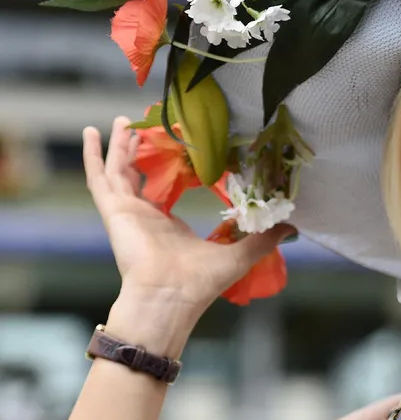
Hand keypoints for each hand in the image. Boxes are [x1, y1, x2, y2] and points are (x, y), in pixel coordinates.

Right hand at [83, 117, 293, 323]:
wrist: (170, 298)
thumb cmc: (199, 283)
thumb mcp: (239, 254)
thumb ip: (262, 238)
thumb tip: (290, 226)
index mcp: (168, 226)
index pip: (165, 189)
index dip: (170, 166)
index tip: (180, 144)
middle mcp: (145, 216)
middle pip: (139, 174)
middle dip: (141, 149)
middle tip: (146, 124)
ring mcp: (127, 212)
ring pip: (118, 170)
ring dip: (119, 146)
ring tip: (123, 120)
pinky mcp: (114, 211)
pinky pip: (100, 177)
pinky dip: (93, 156)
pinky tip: (91, 133)